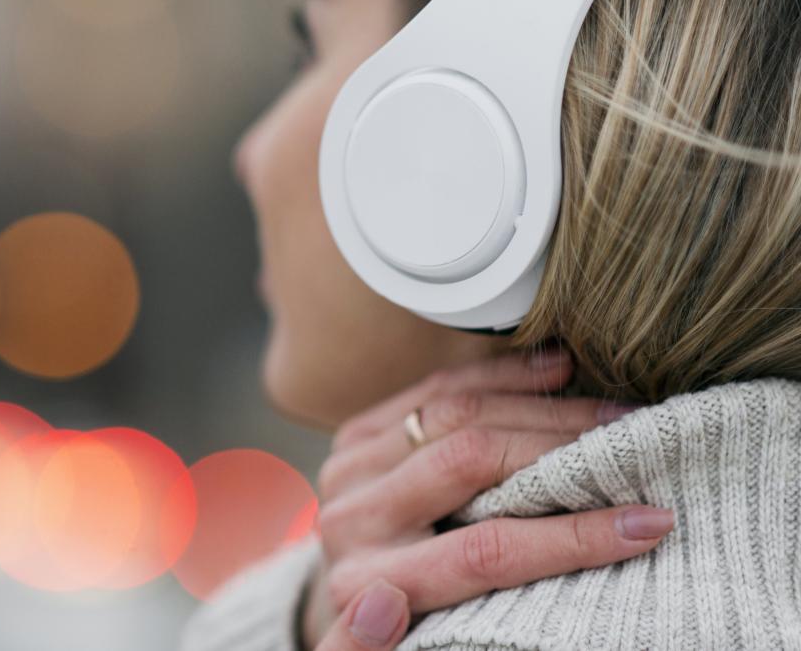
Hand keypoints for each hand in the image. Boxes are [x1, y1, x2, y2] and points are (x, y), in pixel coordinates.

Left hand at [302, 349, 673, 648]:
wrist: (354, 591)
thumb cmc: (415, 621)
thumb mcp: (426, 636)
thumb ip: (420, 622)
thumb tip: (425, 598)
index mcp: (368, 584)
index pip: (484, 553)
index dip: (572, 537)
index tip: (648, 524)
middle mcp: (349, 522)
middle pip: (466, 462)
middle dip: (560, 452)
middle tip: (632, 446)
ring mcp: (347, 469)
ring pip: (451, 413)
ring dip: (538, 406)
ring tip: (608, 412)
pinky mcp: (353, 434)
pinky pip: (433, 390)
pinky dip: (497, 377)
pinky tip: (554, 371)